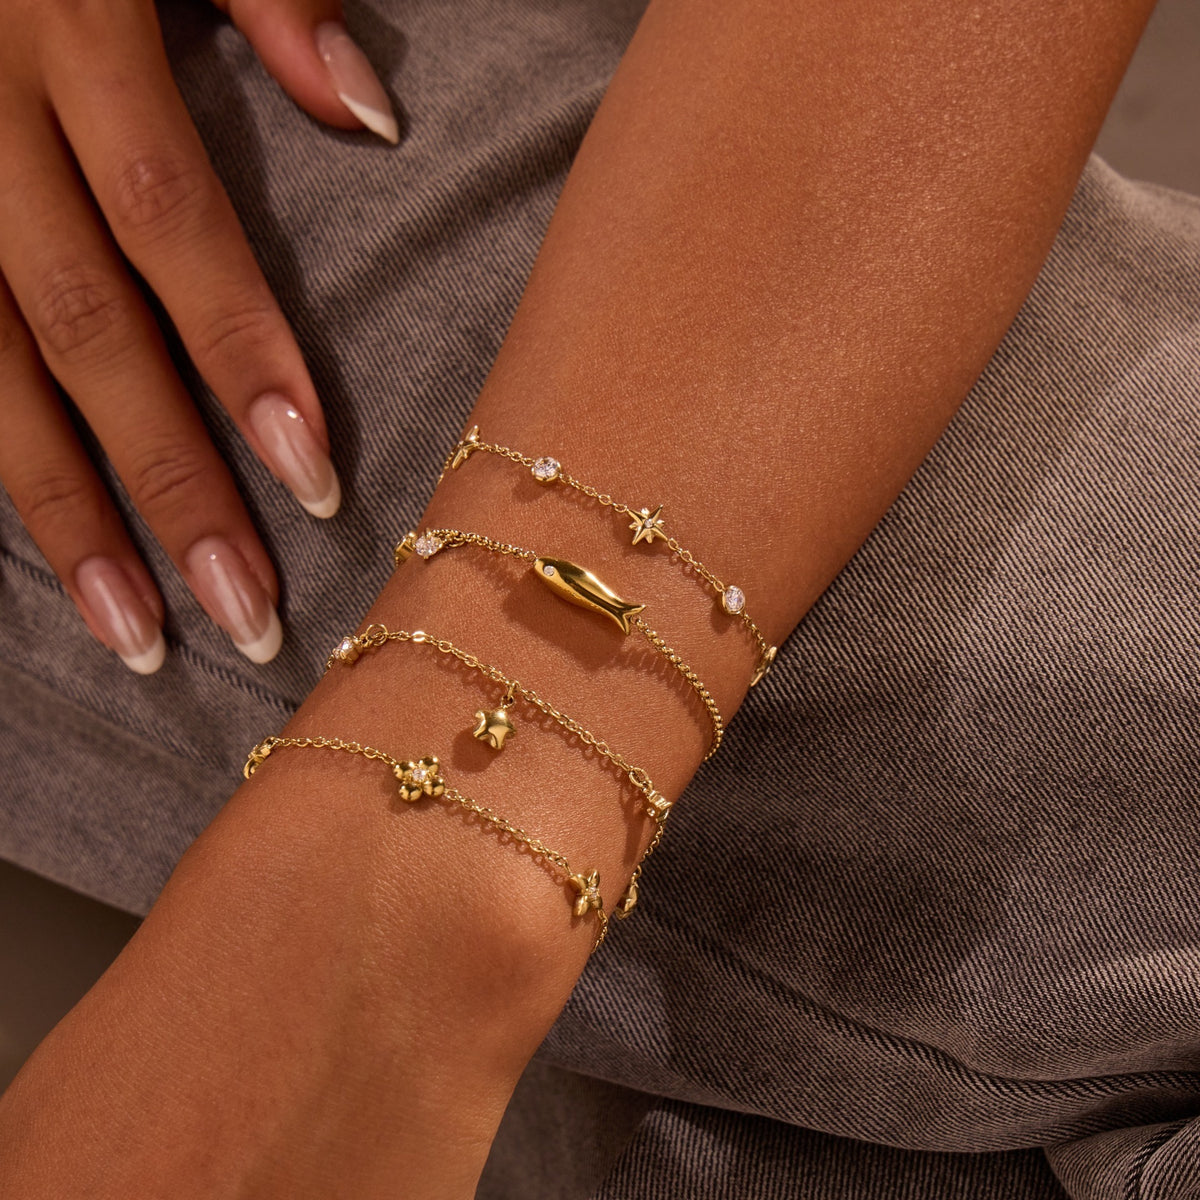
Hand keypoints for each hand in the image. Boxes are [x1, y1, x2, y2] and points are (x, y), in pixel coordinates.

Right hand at [0, 0, 398, 671]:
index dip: (241, 355)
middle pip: (80, 328)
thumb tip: (370, 116)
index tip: (315, 480)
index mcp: (65, 25)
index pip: (168, 221)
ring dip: (64, 519)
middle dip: (167, 482)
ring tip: (142, 638)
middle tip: (246, 611)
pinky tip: (48, 559)